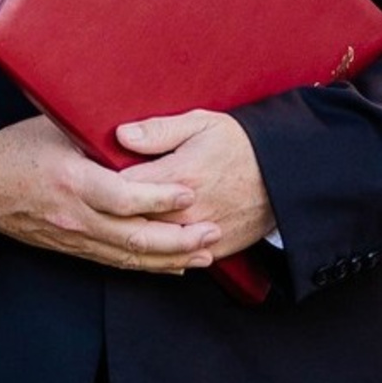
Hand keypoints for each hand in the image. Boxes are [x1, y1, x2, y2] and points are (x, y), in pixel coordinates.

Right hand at [0, 116, 221, 273]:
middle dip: (179, 239)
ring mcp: (74, 237)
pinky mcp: (73, 248)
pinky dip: (147, 267)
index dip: (160, 199)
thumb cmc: (17, 150)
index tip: (190, 192)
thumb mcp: (55, 128)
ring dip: (170, 259)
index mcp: (72, 181)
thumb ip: (97, 134)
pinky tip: (173, 266)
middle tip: (212, 231)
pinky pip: (115, 263)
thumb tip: (140, 127)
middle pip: (134, 239)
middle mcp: (75, 216)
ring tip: (204, 254)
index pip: (124, 198)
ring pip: (129, 258)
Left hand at [116, 110, 276, 257]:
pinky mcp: (213, 249)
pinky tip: (148, 240)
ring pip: (150, 244)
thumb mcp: (200, 124)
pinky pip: (176, 258)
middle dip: (112, 212)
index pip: (121, 187)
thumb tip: (121, 136)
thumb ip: (158, 131)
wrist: (284, 174)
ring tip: (119, 222)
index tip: (97, 176)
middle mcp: (185, 210)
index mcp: (177, 175)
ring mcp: (198, 233)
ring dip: (133, 234)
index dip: (104, 182)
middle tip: (100, 203)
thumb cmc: (240, 145)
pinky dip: (160, 251)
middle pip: (130, 220)